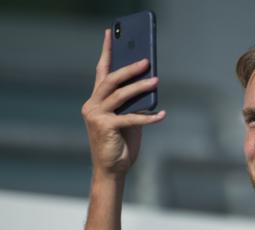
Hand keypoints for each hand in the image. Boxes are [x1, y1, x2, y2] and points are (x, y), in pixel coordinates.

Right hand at [81, 29, 165, 177]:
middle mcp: (92, 105)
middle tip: (146, 60)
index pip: (101, 71)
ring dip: (140, 87)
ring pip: (120, 95)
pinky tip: (162, 114)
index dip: (106, 52)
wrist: (112, 170)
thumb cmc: (121, 143)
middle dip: (129, 68)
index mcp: (96, 100)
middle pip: (110, 80)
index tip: (110, 33)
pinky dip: (148, 116)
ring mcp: (96, 116)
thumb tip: (150, 84)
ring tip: (156, 80)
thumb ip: (133, 102)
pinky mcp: (105, 127)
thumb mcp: (128, 118)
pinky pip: (130, 118)